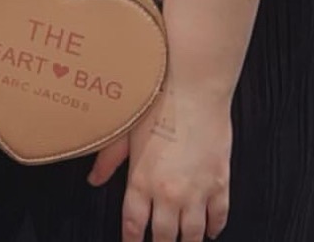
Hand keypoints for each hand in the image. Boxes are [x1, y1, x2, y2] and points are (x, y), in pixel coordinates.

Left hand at [89, 87, 230, 241]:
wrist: (194, 87)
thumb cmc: (157, 101)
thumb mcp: (124, 130)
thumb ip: (108, 159)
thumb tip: (93, 179)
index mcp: (141, 180)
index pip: (133, 224)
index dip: (131, 240)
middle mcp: (168, 193)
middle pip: (164, 236)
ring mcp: (197, 191)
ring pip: (193, 234)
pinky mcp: (220, 183)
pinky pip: (219, 217)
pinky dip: (214, 228)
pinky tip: (210, 231)